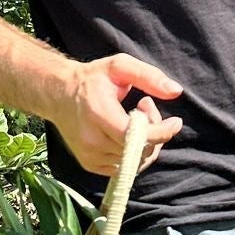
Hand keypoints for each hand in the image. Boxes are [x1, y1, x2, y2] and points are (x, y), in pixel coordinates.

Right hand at [54, 53, 182, 177]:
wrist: (58, 94)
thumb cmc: (92, 79)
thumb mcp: (119, 66)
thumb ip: (149, 76)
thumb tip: (176, 91)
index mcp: (99, 114)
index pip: (135, 137)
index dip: (161, 132)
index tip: (175, 121)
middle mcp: (92, 140)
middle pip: (140, 150)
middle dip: (154, 131)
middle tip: (146, 106)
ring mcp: (90, 156)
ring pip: (135, 161)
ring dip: (145, 142)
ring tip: (134, 117)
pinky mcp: (91, 164)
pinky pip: (125, 167)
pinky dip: (134, 153)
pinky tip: (127, 133)